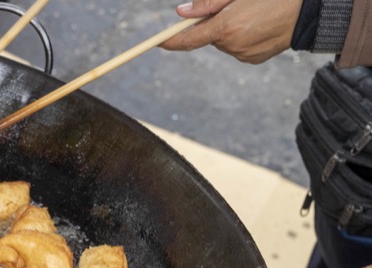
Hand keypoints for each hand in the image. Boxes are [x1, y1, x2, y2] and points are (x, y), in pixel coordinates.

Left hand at [159, 0, 301, 63]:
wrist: (311, 10)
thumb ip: (208, 3)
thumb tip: (180, 12)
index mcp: (226, 27)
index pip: (188, 40)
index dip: (171, 41)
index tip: (158, 42)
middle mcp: (232, 45)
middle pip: (208, 37)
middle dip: (213, 24)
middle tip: (234, 8)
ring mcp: (243, 55)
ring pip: (223, 42)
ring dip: (229, 30)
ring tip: (253, 15)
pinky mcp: (253, 60)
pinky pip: (237, 48)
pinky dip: (241, 38)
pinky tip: (259, 25)